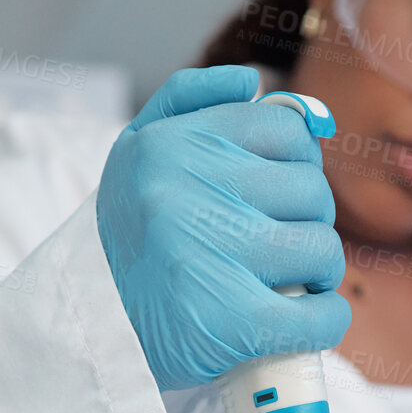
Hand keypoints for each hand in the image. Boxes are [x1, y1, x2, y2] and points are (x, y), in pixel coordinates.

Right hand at [96, 66, 349, 390]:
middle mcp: (185, 192)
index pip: (287, 131)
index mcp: (170, 145)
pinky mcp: (228, 322)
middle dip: (307, 221)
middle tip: (280, 246)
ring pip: (322, 249)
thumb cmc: (130, 238)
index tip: (280, 196)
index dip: (297, 166)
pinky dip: (323, 321)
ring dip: (318, 271)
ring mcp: (208, 256)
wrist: (87, 330)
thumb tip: (254, 81)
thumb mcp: (135, 151)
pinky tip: (304, 320)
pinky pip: (318, 314)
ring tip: (285, 281)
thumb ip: (190, 100)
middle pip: (312, 191)